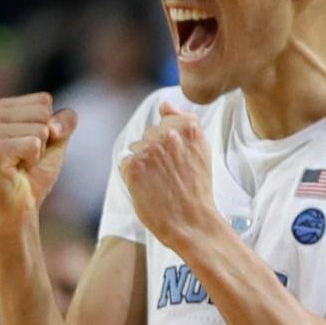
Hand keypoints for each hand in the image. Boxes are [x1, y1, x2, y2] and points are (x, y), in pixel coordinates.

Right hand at [0, 94, 77, 239]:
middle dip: (43, 139)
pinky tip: (16, 169)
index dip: (49, 126)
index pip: (44, 100)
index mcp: (0, 107)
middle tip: (25, 157)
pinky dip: (33, 160)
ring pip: (40, 129)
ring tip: (20, 163)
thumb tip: (51, 128)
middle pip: (43, 112)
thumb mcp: (57, 139)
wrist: (21, 206)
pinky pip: (33, 144)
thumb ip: (66, 119)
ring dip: (37, 151)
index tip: (32, 146)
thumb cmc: (34, 173)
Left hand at [118, 103, 221, 253]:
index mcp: (187, 127)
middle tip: (166, 175)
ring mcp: (149, 150)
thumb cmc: (197, 189)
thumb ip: (184, 121)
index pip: (164, 125)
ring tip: (157, 182)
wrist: (191, 220)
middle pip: (148, 135)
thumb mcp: (201, 149)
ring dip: (141, 162)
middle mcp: (168, 134)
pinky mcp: (133, 166)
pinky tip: (144, 186)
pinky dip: (130, 174)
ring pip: (136, 147)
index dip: (168, 146)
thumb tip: (164, 103)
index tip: (176, 163)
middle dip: (153, 152)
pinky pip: (124, 161)